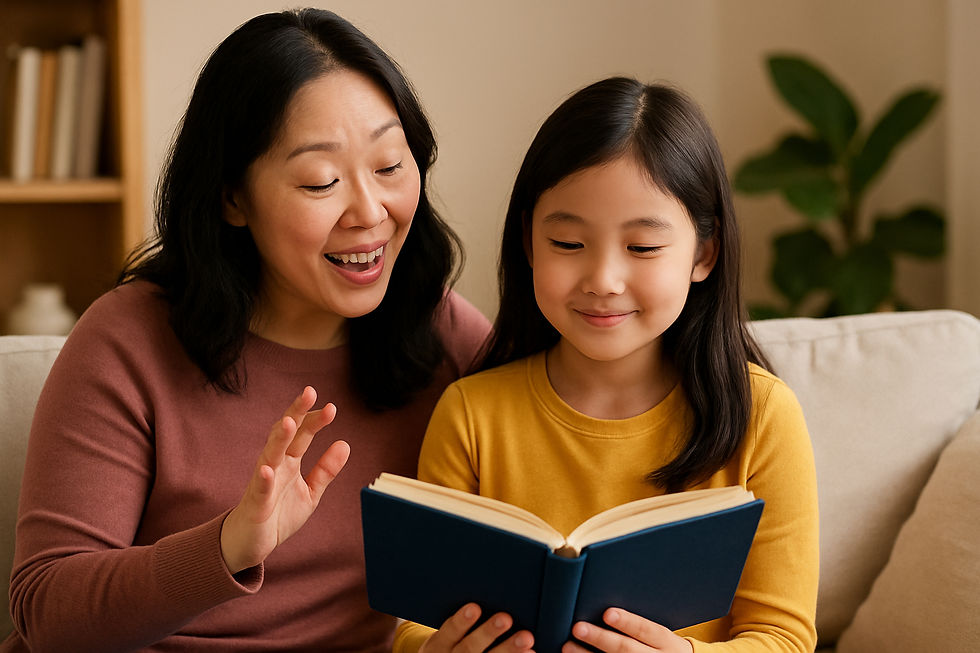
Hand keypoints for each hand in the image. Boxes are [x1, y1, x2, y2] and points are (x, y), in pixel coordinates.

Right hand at [220, 386, 350, 573]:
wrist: (251, 543)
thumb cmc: (279, 514)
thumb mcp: (310, 492)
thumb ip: (326, 470)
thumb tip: (345, 443)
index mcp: (290, 461)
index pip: (302, 433)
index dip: (315, 419)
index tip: (332, 407)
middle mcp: (275, 465)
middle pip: (284, 434)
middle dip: (296, 413)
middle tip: (309, 393)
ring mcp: (263, 482)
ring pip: (270, 455)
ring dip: (279, 439)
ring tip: (289, 422)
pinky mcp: (255, 504)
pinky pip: (259, 489)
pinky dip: (262, 479)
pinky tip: (266, 469)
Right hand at [420, 603, 534, 652]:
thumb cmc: (452, 643)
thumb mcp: (446, 635)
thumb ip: (460, 619)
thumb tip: (483, 588)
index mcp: (440, 645)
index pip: (449, 631)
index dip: (461, 621)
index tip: (474, 607)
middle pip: (469, 648)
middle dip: (488, 633)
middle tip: (505, 618)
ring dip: (508, 650)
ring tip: (526, 637)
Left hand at [562, 608, 692, 652]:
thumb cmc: (663, 646)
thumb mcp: (663, 636)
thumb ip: (642, 622)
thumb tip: (608, 601)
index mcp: (665, 642)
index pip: (646, 630)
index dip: (627, 621)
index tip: (607, 613)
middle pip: (626, 649)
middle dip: (600, 638)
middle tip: (578, 627)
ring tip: (567, 646)